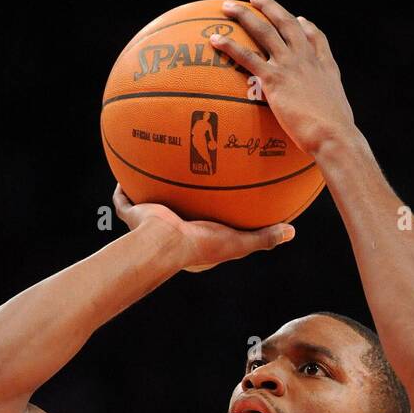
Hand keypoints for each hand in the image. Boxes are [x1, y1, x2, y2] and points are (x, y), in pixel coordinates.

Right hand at [112, 183, 293, 271]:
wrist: (164, 243)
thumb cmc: (201, 245)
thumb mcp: (239, 242)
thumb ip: (264, 237)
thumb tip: (291, 232)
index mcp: (193, 241)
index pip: (202, 225)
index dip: (209, 214)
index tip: (216, 200)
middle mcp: (170, 231)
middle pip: (175, 211)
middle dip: (178, 199)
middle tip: (186, 179)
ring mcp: (149, 224)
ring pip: (147, 204)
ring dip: (149, 189)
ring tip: (152, 167)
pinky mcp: (133, 214)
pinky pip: (124, 200)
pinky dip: (122, 189)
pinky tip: (124, 172)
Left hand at [208, 0, 356, 158]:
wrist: (332, 135)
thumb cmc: (336, 136)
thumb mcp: (340, 116)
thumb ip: (332, 112)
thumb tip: (332, 129)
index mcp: (324, 67)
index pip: (316, 38)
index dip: (306, 26)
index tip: (300, 19)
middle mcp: (306, 59)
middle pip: (286, 23)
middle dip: (270, 7)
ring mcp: (289, 65)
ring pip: (264, 31)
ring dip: (244, 15)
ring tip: (228, 8)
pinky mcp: (274, 79)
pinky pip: (247, 56)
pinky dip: (230, 45)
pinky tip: (215, 40)